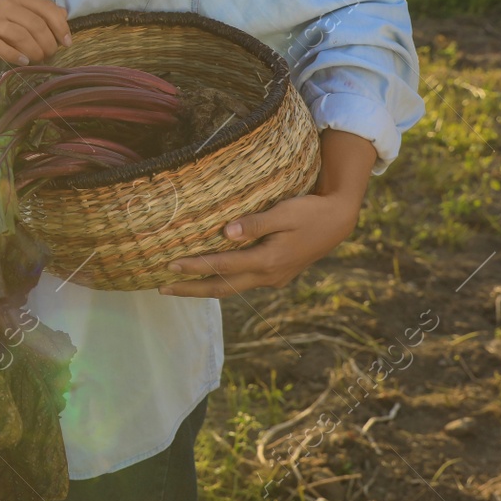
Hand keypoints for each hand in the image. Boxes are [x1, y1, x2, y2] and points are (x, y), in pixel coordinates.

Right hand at [0, 0, 69, 74]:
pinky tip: (23, 62)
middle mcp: (2, 2)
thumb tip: (64, 14)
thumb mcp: (15, 16)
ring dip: (35, 51)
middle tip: (50, 54)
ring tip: (39, 59)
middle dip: (48, 42)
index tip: (67, 42)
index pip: (46, 7)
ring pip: (20, 35)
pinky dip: (15, 55)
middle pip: (35, 23)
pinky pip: (1, 46)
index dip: (60, 26)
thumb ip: (38, 13)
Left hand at [157, 130, 377, 298]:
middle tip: (161, 288)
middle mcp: (268, 275)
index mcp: (268, 260)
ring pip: (232, 288)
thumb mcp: (285, 212)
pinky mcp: (276, 276)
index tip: (170, 265)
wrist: (339, 222)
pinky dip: (222, 281)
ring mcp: (273, 279)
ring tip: (178, 286)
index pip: (223, 266)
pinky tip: (208, 277)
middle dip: (191, 289)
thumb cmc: (310, 211)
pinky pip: (243, 282)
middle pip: (222, 287)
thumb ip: (256, 223)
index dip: (196, 267)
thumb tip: (227, 231)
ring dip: (204, 288)